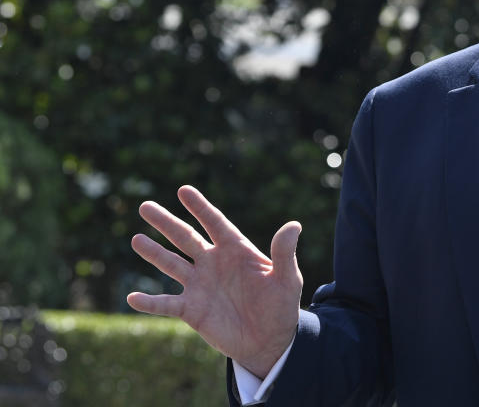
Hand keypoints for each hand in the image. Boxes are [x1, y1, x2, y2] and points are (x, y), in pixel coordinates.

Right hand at [127, 185, 303, 377]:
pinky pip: (166, 304)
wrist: (270, 341)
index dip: (200, 207)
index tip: (184, 190)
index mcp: (235, 250)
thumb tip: (294, 225)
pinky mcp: (192, 310)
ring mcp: (200, 285)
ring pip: (171, 264)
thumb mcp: (287, 279)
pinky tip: (132, 298)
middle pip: (185, 238)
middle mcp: (213, 263)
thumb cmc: (281, 306)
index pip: (215, 223)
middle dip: (166, 222)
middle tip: (145, 206)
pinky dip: (149, 302)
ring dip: (153, 253)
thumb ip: (284, 253)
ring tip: (135, 239)